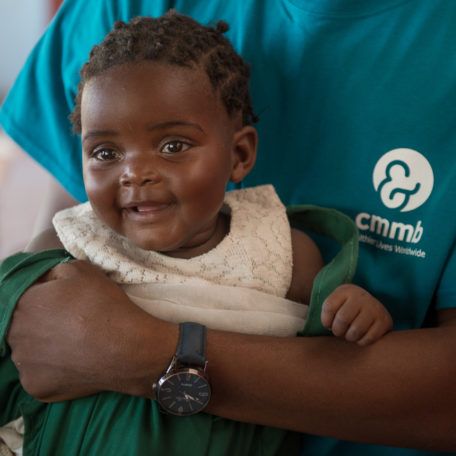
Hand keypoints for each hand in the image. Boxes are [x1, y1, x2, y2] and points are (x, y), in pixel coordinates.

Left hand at [7, 260, 177, 401]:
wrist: (127, 347)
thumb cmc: (104, 305)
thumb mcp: (82, 270)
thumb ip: (55, 270)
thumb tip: (47, 280)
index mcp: (23, 303)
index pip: (28, 295)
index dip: (49, 296)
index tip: (68, 300)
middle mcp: (14, 335)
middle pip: (25, 324)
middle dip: (43, 321)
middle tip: (72, 321)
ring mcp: (24, 366)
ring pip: (31, 351)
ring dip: (45, 346)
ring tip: (75, 343)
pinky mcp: (36, 388)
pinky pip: (40, 374)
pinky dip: (54, 369)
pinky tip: (74, 361)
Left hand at [320, 284, 392, 345]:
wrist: (373, 307)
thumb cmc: (347, 308)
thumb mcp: (336, 303)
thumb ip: (326, 311)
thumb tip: (318, 327)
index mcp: (345, 290)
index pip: (329, 307)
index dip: (325, 320)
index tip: (328, 324)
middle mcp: (361, 296)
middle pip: (342, 319)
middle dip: (337, 330)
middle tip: (339, 332)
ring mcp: (375, 308)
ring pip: (355, 331)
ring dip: (349, 337)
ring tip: (349, 334)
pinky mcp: (385, 321)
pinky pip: (368, 339)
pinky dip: (361, 342)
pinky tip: (360, 337)